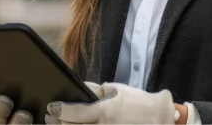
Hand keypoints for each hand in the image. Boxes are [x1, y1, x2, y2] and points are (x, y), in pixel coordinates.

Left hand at [45, 82, 179, 123]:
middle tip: (50, 118)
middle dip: (57, 123)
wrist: (161, 120)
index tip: (52, 108)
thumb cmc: (139, 104)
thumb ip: (96, 91)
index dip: (58, 111)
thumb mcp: (117, 91)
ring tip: (60, 124)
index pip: (73, 113)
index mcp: (104, 112)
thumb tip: (79, 89)